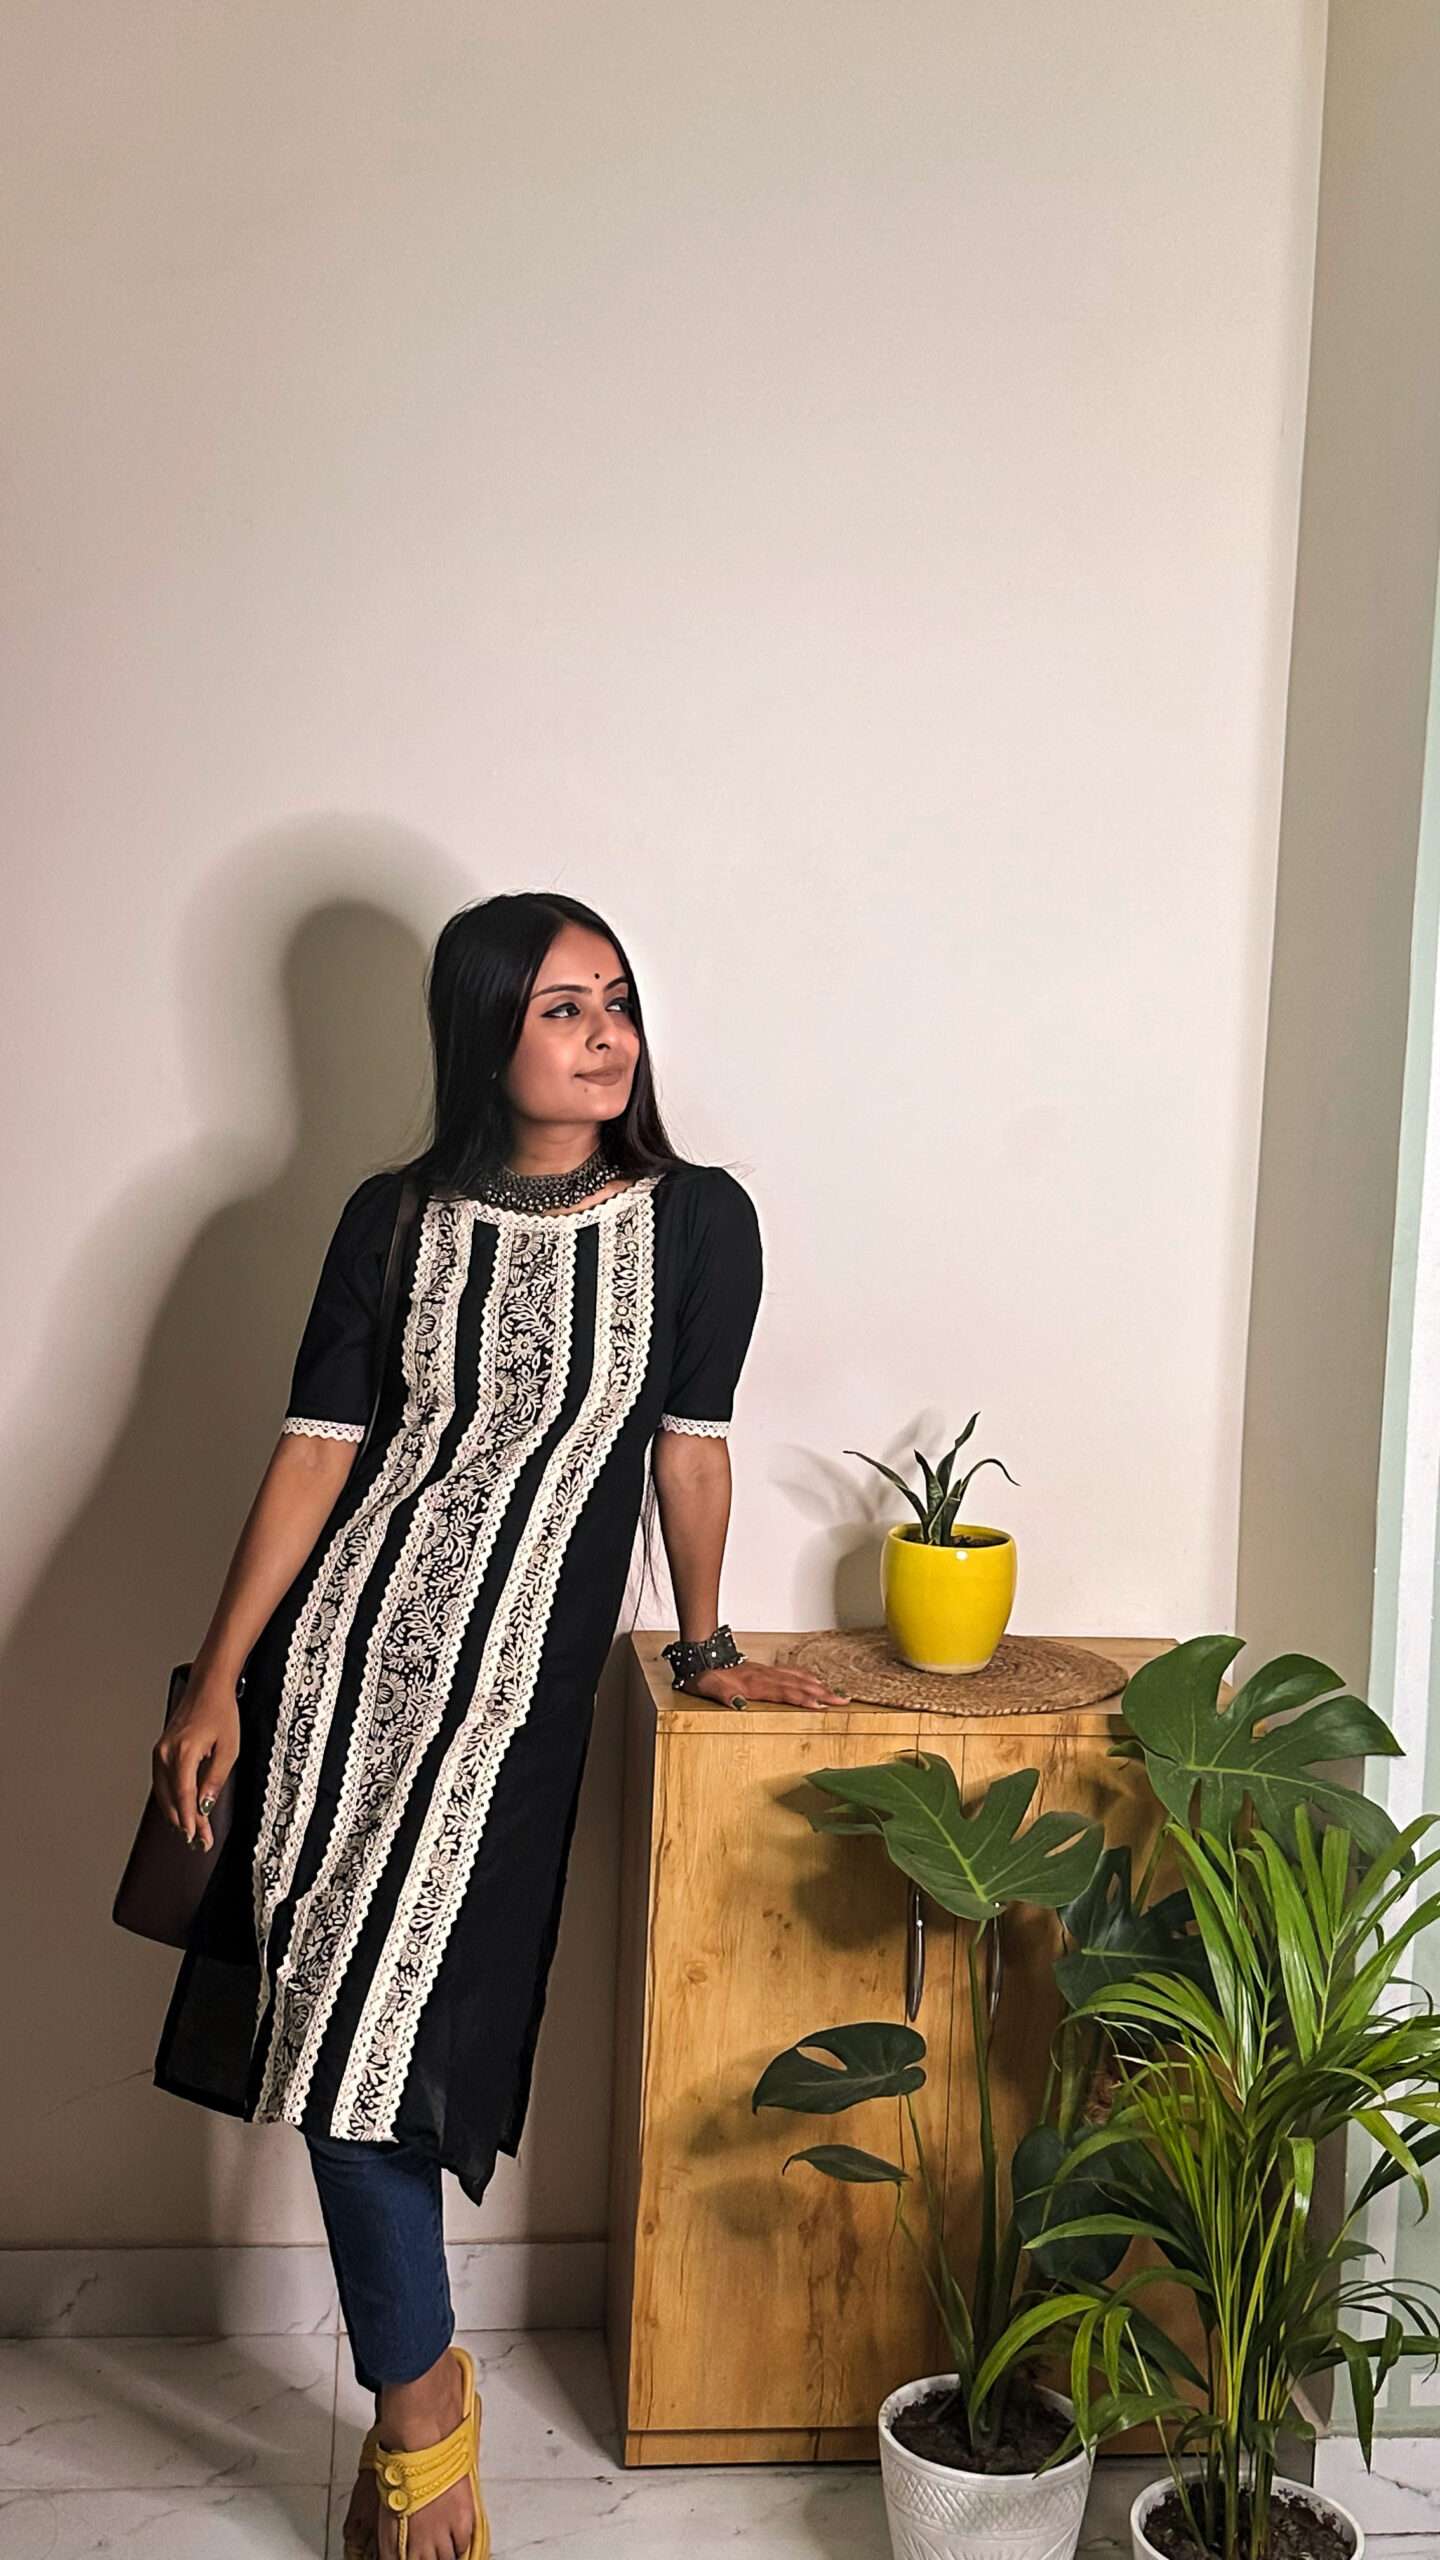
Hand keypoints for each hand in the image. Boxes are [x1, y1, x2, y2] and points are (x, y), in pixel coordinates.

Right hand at [151, 1668, 240, 1851]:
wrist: (208, 1687)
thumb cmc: (220, 1712)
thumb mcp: (228, 1748)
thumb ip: (215, 1779)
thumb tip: (205, 1805)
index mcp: (182, 1753)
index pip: (185, 1798)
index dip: (191, 1822)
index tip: (199, 1838)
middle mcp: (165, 1754)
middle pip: (172, 1800)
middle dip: (185, 1824)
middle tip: (199, 1842)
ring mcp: (160, 1753)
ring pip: (163, 1794)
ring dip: (176, 1815)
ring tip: (191, 1832)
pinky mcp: (160, 1752)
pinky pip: (162, 1783)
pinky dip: (171, 1800)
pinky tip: (180, 1811)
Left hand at [677, 1659, 851, 1712]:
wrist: (701, 1656)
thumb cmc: (704, 1675)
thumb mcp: (708, 1687)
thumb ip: (723, 1695)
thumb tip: (737, 1704)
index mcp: (753, 1683)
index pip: (783, 1692)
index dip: (802, 1699)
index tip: (820, 1706)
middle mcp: (764, 1676)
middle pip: (798, 1685)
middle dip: (821, 1693)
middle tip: (842, 1701)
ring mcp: (766, 1672)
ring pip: (797, 1678)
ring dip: (818, 1686)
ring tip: (836, 1693)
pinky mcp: (765, 1671)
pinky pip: (790, 1673)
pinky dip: (805, 1677)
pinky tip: (814, 1680)